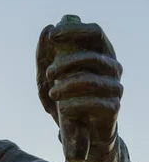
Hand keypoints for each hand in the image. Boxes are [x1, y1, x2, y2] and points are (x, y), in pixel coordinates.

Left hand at [36, 18, 122, 156]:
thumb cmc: (67, 98)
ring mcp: (115, 88)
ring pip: (92, 80)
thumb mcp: (50, 79)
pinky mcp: (113, 108)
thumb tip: (46, 28)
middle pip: (92, 56)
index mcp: (101, 54)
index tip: (52, 36)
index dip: (75, 30)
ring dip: (67, 86)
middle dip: (67, 63)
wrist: (83, 133)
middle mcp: (113, 68)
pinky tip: (63, 109)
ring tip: (52, 94)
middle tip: (48, 73)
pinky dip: (75, 105)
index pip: (95, 32)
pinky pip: (94, 103)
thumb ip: (46, 55)